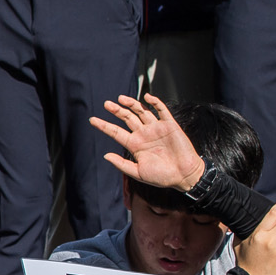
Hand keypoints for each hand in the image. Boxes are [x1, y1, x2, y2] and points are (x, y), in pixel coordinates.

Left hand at [90, 93, 204, 191]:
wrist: (183, 175)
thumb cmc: (162, 176)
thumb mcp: (138, 172)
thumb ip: (121, 164)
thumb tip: (105, 155)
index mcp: (135, 145)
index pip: (116, 132)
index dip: (104, 125)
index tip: (92, 120)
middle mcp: (144, 134)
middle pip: (127, 118)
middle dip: (117, 110)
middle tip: (106, 104)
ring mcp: (156, 128)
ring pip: (141, 112)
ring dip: (132, 104)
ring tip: (121, 98)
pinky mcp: (169, 125)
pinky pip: (161, 110)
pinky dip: (155, 103)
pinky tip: (147, 98)